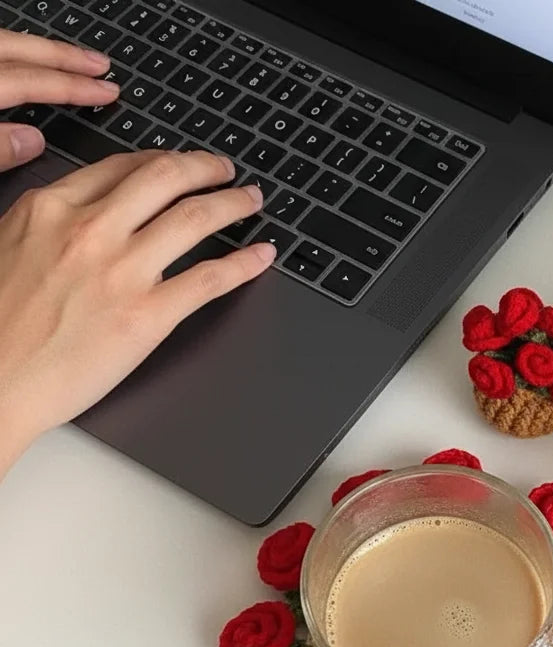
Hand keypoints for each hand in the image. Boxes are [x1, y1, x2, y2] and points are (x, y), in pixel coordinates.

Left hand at [0, 28, 118, 169]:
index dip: (75, 87)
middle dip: (66, 57)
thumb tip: (34, 140)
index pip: (33, 81)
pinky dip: (12, 51)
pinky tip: (19, 62)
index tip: (108, 92)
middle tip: (100, 63)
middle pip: (20, 50)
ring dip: (39, 49)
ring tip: (68, 58)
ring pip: (4, 41)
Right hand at [0, 150, 274, 475]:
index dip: (160, 160)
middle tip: (225, 170)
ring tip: (251, 201)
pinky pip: (210, 279)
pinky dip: (245, 263)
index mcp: (50, 209)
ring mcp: (123, 272)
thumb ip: (45, 223)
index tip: (178, 163)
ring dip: (233, 203)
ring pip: (195, 218)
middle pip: (165, 178)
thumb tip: (77, 213)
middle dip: (204, 167)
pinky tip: (262, 255)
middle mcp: (90, 231)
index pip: (121, 167)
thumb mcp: (5, 246)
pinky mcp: (148, 316)